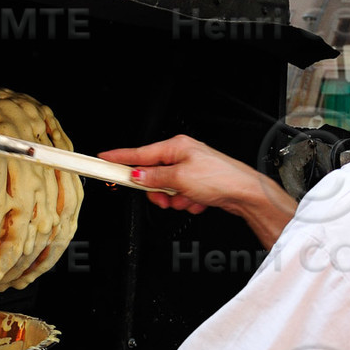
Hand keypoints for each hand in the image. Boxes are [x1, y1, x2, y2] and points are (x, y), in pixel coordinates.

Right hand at [100, 136, 296, 246]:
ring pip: (166, 190)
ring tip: (189, 199)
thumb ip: (154, 178)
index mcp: (176, 147)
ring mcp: (190, 170)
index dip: (120, 157)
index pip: (140, 153)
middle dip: (159, 191)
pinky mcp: (197, 184)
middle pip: (153, 176)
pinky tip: (198, 201)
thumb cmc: (220, 179)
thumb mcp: (179, 179)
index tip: (103, 159)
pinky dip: (187, 202)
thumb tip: (137, 176)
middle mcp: (182, 155)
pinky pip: (180, 196)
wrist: (246, 193)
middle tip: (166, 197)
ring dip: (175, 200)